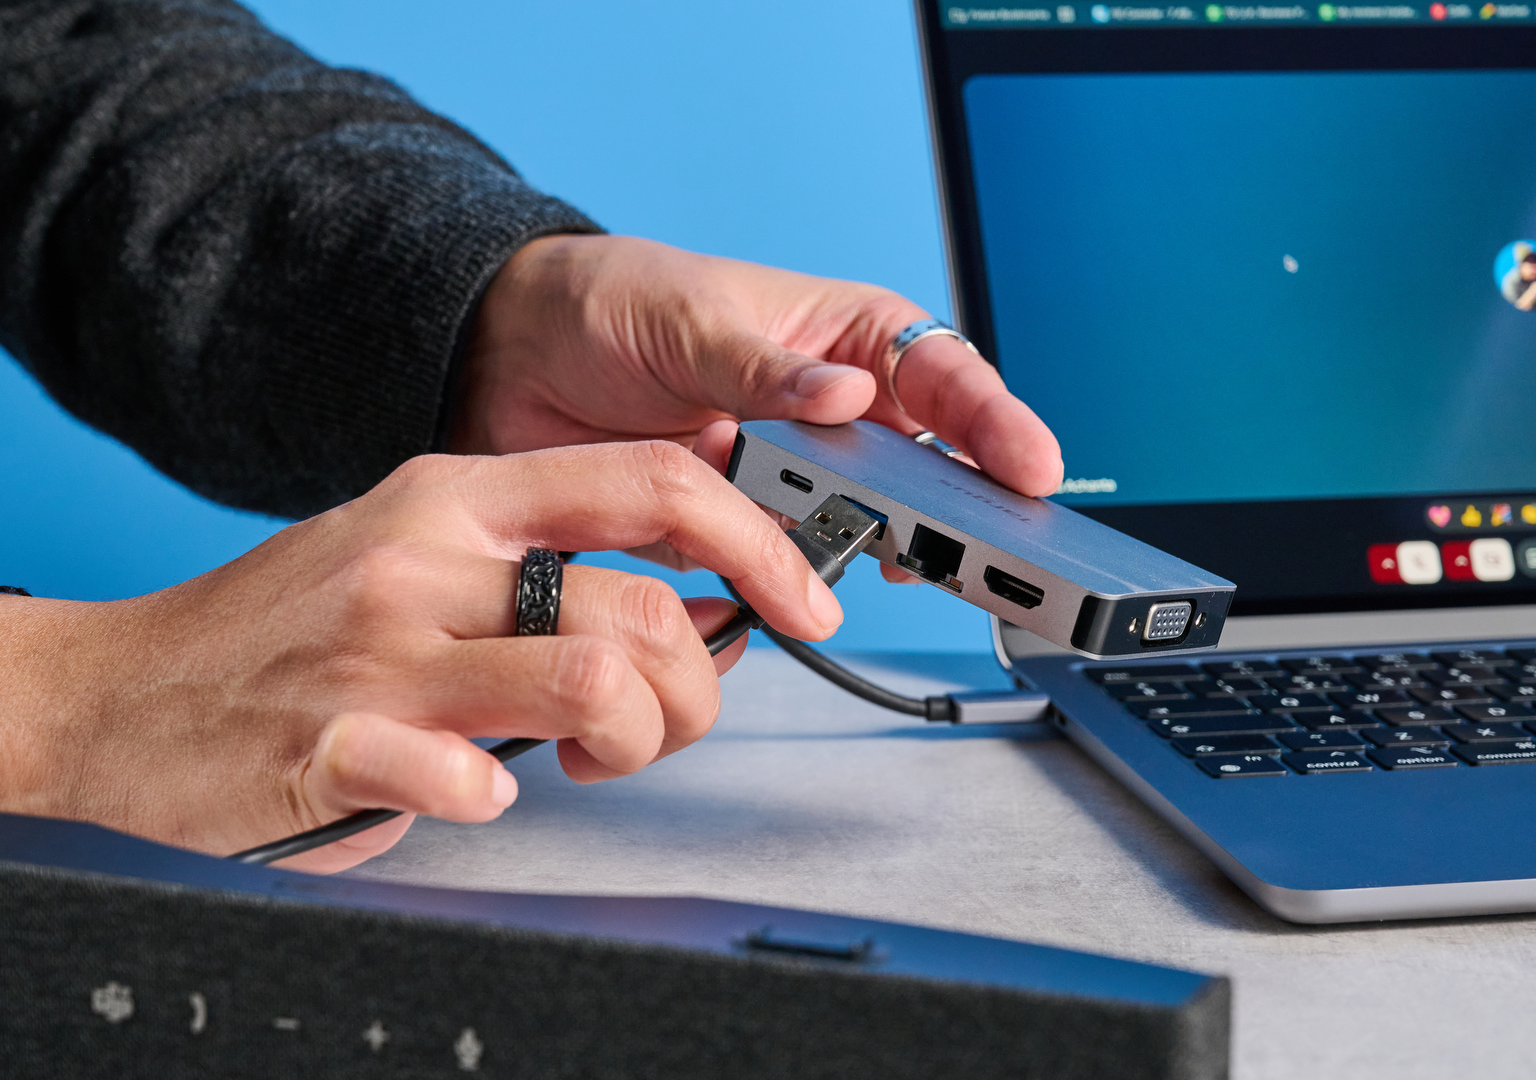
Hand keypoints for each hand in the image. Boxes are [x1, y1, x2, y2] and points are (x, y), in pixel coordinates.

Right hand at [0, 443, 839, 871]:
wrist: (114, 694)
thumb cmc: (280, 632)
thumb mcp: (410, 553)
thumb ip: (533, 560)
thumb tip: (686, 599)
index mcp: (455, 496)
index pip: (655, 482)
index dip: (758, 542)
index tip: (804, 602)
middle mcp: (425, 556)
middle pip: (648, 602)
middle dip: (696, 687)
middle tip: (654, 725)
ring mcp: (378, 650)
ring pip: (594, 674)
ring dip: (629, 739)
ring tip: (582, 754)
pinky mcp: (331, 744)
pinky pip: (464, 775)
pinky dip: (497, 795)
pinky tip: (482, 789)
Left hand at [455, 235, 1063, 573]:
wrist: (508, 359)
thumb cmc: (611, 303)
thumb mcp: (691, 318)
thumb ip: (768, 367)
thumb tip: (849, 394)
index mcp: (846, 340)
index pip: (944, 379)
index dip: (995, 424)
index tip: (1028, 468)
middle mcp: (831, 417)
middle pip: (921, 472)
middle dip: (951, 512)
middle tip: (976, 551)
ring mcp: (785, 479)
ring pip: (856, 533)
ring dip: (862, 557)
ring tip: (870, 574)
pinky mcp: (733, 531)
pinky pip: (778, 573)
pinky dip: (780, 591)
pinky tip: (779, 598)